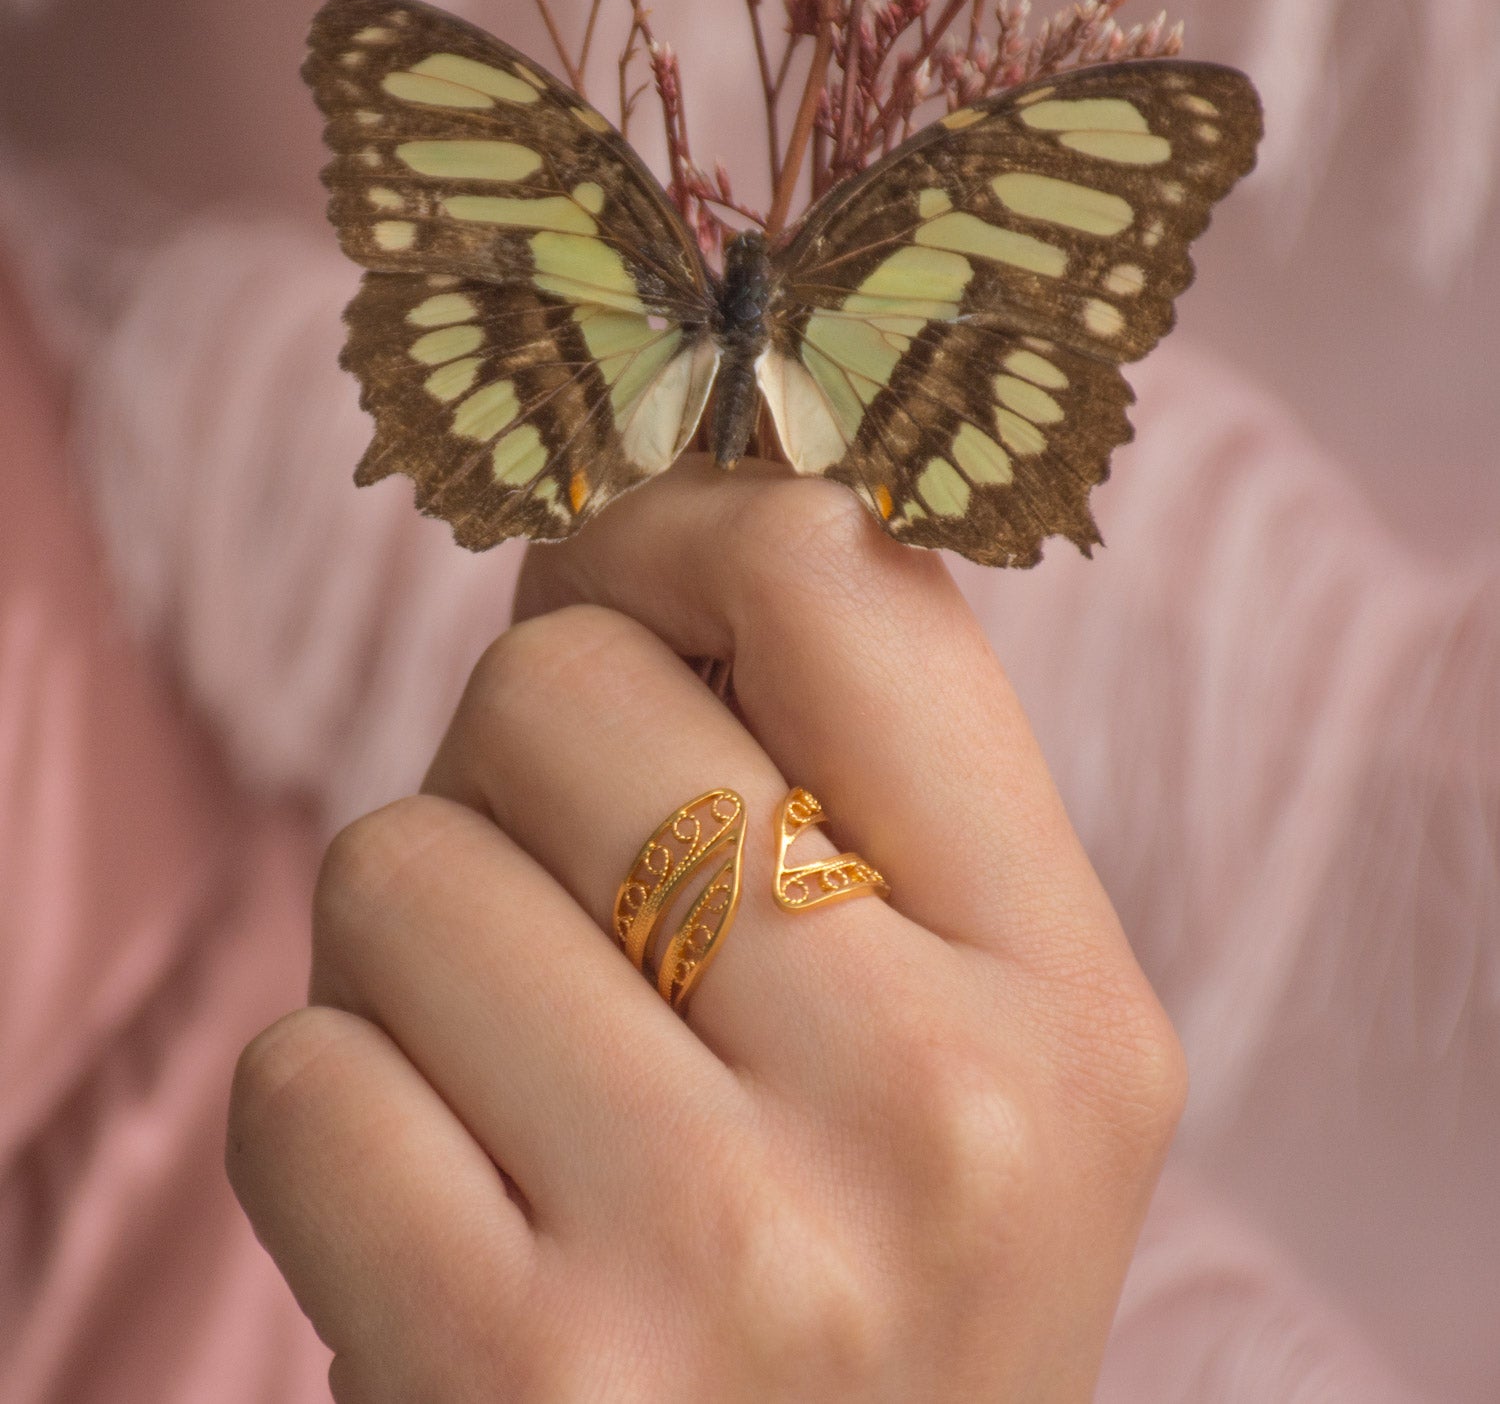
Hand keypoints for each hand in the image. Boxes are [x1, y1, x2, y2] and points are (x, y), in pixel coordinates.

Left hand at [226, 457, 1184, 1401]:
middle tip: (574, 900)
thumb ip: (839, 785)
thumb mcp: (966, 1046)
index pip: (835, 579)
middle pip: (557, 689)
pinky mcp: (524, 1379)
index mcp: (1064, 991)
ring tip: (523, 1080)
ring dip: (414, 952)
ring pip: (399, 864)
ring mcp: (733, 1247)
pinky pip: (302, 1073)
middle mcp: (936, 1107)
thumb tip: (617, 535)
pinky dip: (339, 1113)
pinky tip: (451, 1215)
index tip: (611, 578)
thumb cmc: (869, 1280)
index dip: (675, 528)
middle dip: (513, 766)